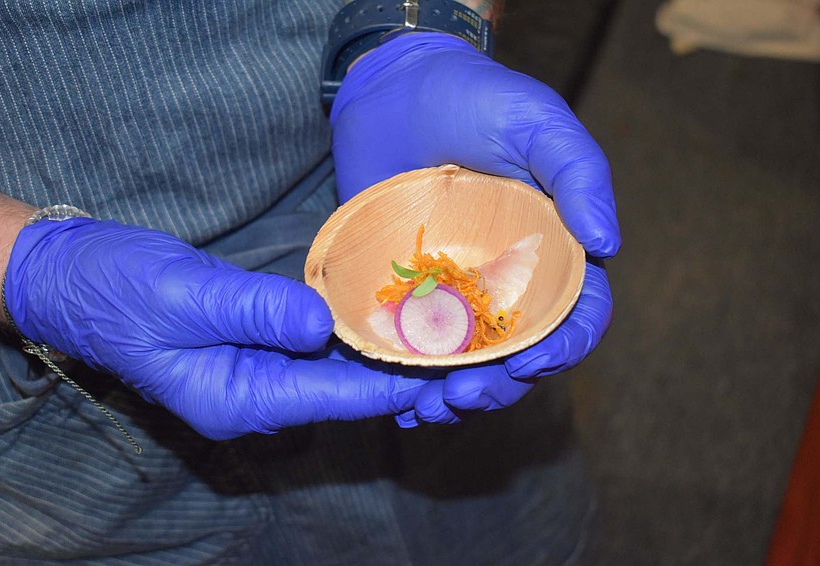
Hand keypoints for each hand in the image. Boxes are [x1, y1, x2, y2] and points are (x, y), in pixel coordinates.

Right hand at [4, 219, 427, 438]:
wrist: (73, 276)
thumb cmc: (117, 289)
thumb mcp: (186, 295)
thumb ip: (257, 310)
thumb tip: (325, 324)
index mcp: (240, 399)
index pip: (341, 396)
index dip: (400, 381)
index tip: (456, 364)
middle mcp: (257, 396)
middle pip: (349, 391)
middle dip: (406, 371)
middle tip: (467, 340)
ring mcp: (258, 371)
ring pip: (339, 370)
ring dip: (386, 351)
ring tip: (445, 324)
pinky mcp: (257, 342)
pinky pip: (319, 346)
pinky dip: (356, 332)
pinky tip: (390, 310)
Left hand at [329, 32, 620, 420]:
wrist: (393, 87)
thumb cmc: (474, 95)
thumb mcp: (535, 121)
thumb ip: (579, 172)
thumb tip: (611, 245)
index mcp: (552, 248)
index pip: (576, 312)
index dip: (566, 346)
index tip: (534, 361)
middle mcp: (508, 276)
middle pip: (519, 351)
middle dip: (501, 384)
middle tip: (463, 394)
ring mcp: (455, 286)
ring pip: (467, 359)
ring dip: (454, 394)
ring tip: (423, 408)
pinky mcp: (407, 287)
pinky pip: (413, 343)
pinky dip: (408, 377)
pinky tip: (394, 396)